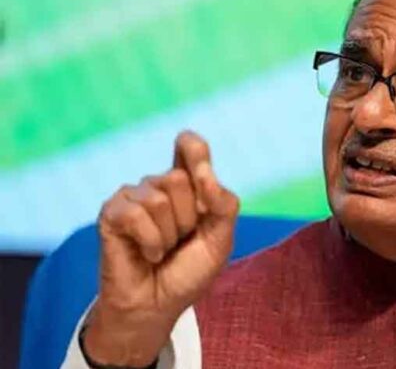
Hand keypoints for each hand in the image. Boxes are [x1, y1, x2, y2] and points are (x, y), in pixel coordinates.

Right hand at [83, 131, 238, 365]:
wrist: (158, 306)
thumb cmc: (188, 272)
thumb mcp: (220, 240)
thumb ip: (224, 205)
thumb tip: (206, 173)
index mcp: (190, 186)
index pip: (191, 148)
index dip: (193, 148)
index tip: (190, 150)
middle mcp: (159, 185)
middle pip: (179, 177)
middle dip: (188, 217)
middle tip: (181, 240)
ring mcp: (134, 196)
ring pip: (159, 198)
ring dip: (169, 234)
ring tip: (163, 250)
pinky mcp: (112, 213)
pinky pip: (136, 214)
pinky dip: (150, 242)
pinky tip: (148, 254)